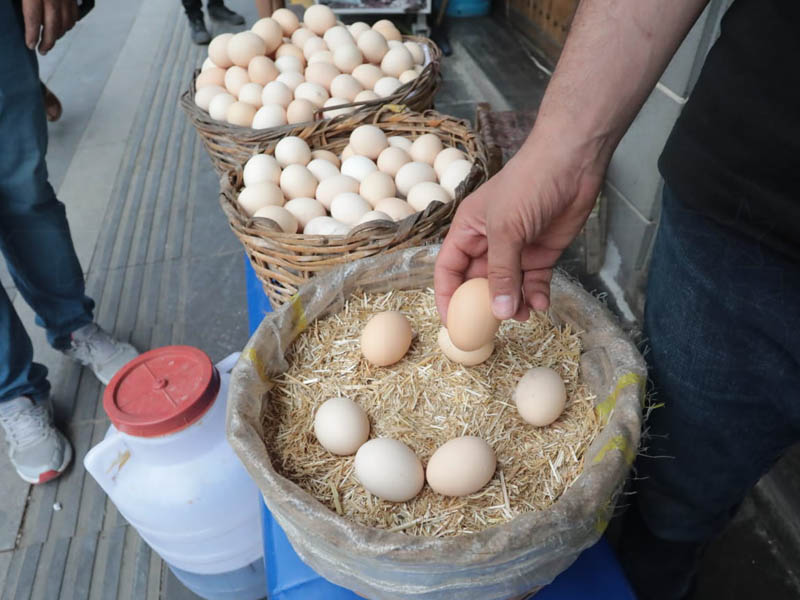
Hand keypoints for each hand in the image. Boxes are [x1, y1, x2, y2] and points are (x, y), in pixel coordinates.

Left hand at [22, 0, 77, 54]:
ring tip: (51, 39)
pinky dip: (69, 24)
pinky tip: (62, 26)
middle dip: (48, 42)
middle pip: (53, 25)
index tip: (31, 44)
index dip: (32, 35)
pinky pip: (74, 15)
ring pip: (66, 23)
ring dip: (59, 34)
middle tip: (42, 50)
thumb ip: (25, 2)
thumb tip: (24, 16)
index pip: (33, 18)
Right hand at [434, 137, 603, 323]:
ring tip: (524, 315)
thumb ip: (500, 273)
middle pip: (477, 283)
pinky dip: (536, 296)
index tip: (452, 323)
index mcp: (468, 231)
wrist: (572, 163)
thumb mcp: (506, 230)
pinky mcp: (541, 253)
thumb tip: (496, 311)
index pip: (448, 269)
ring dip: (513, 304)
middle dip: (483, 306)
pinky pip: (533, 283)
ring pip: (507, 287)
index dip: (446, 296)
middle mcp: (488, 243)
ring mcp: (516, 249)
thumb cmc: (528, 184)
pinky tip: (541, 304)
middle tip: (490, 329)